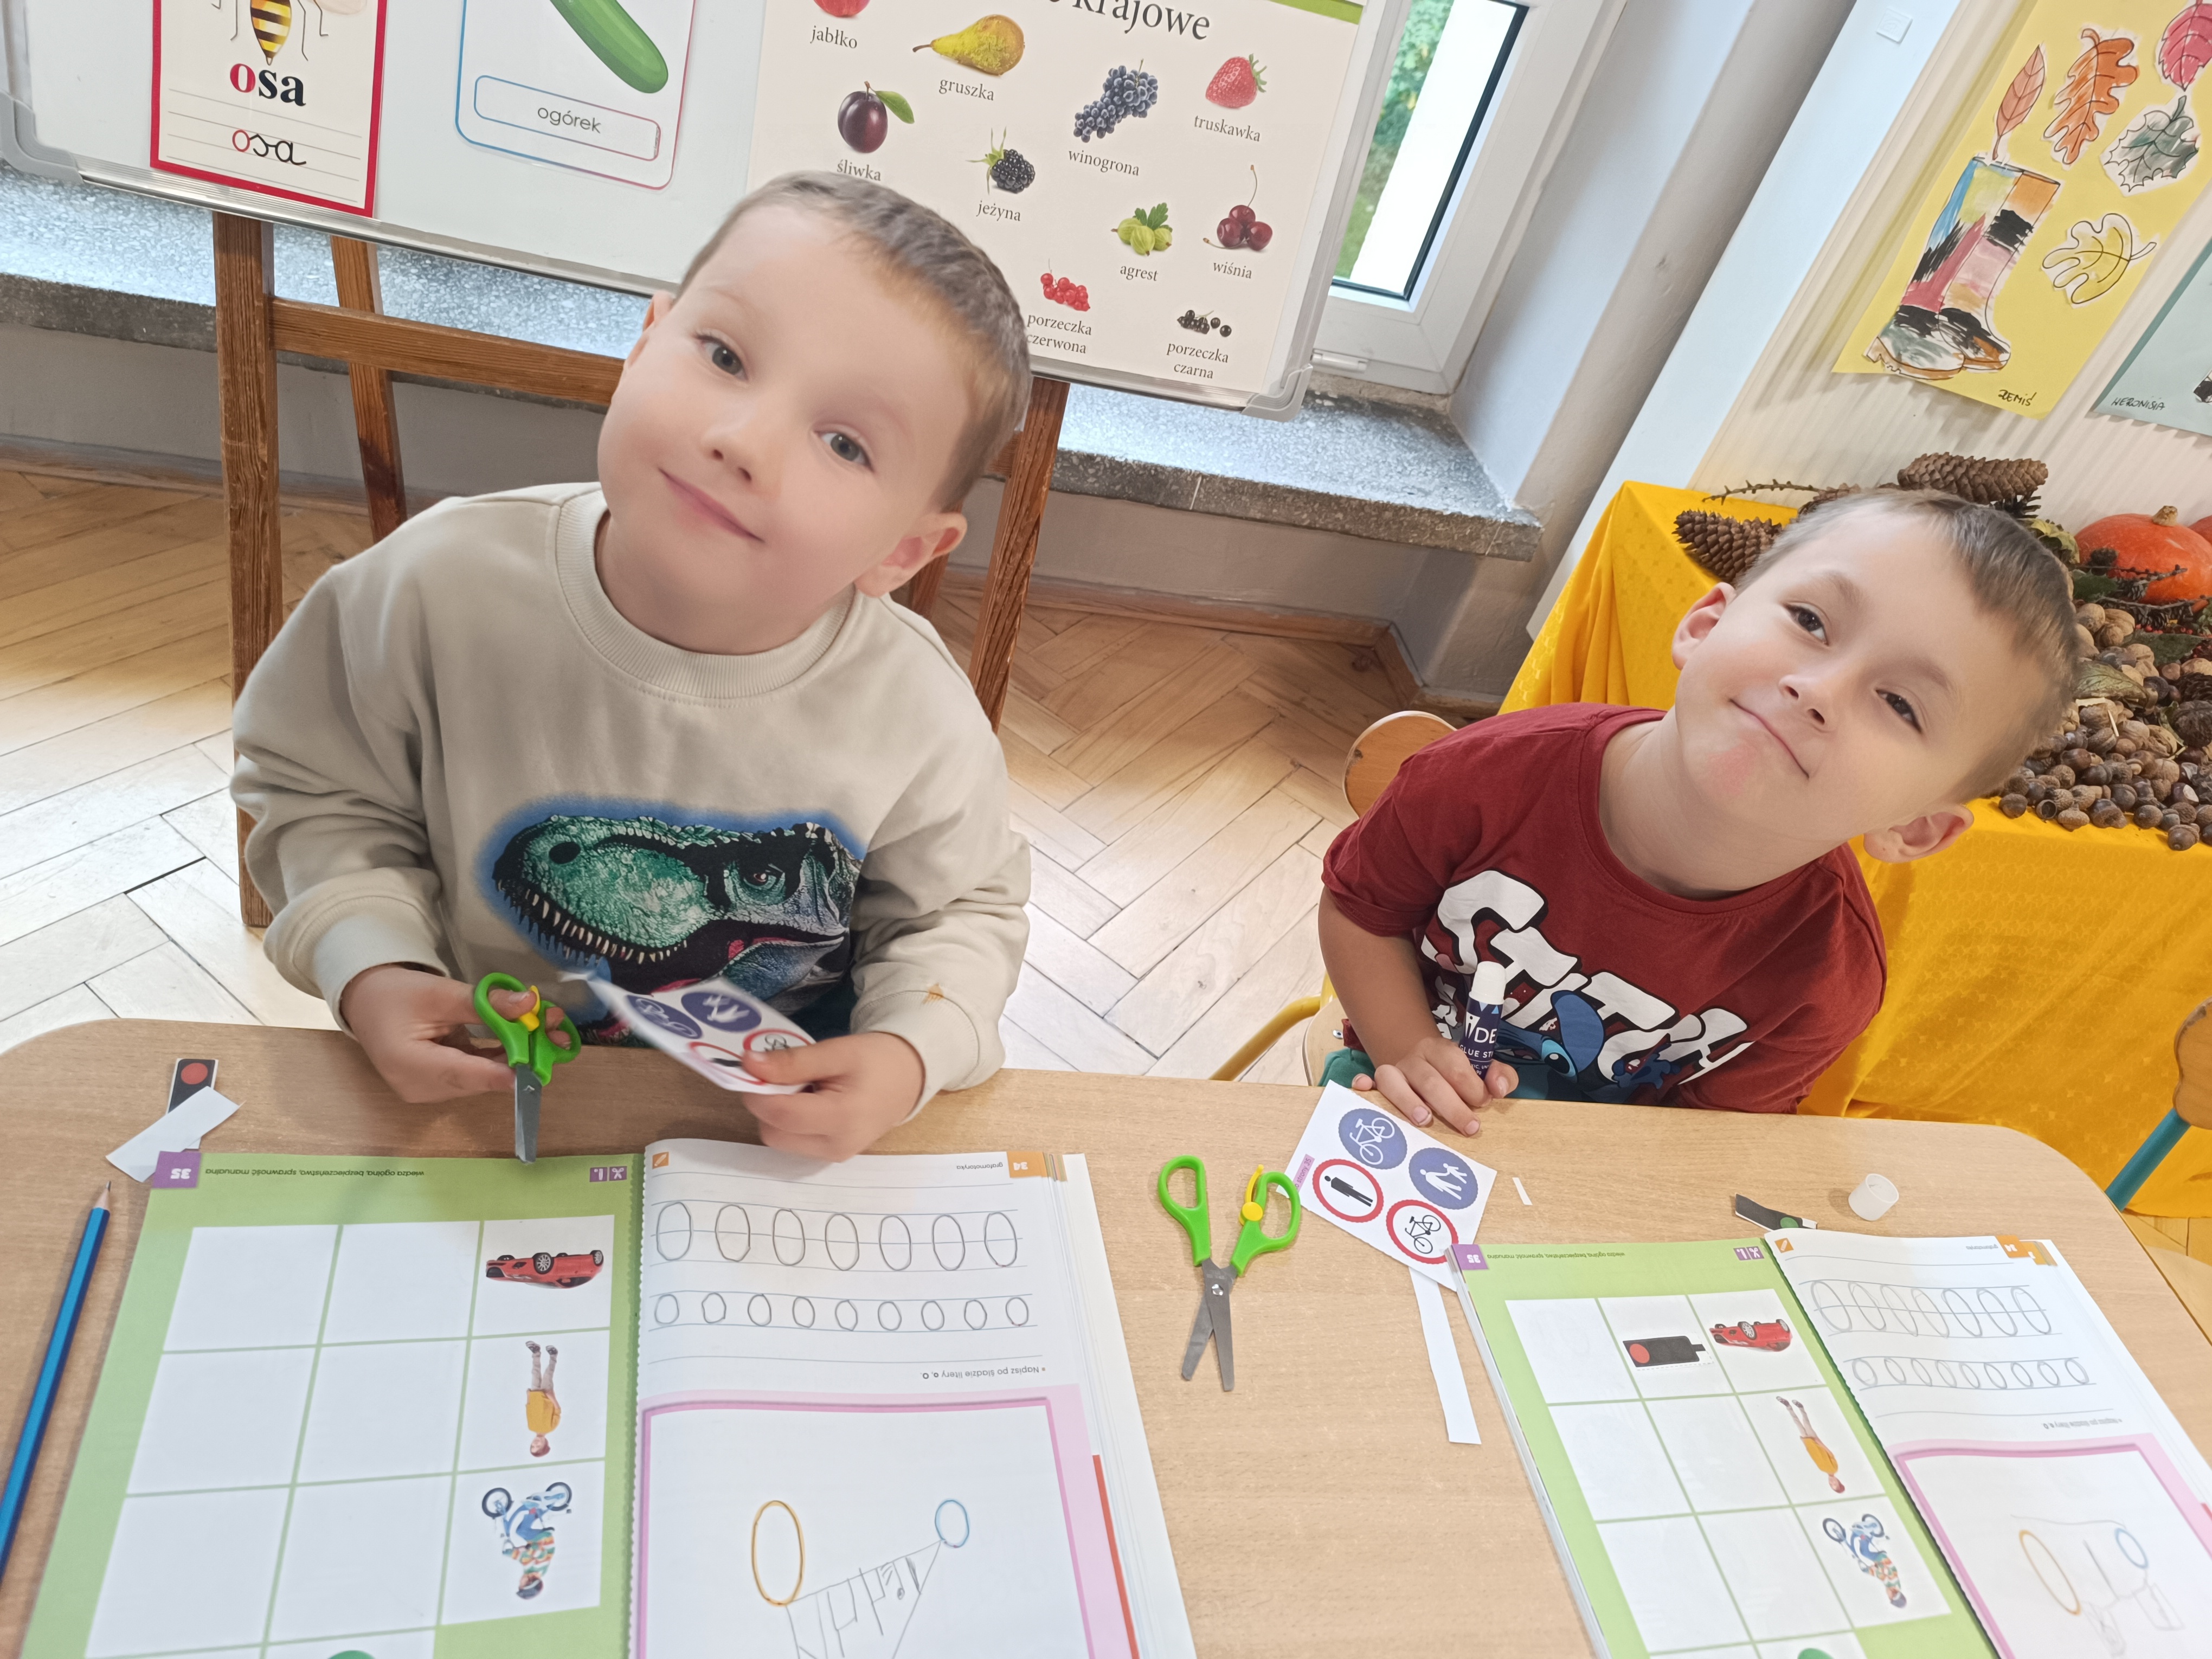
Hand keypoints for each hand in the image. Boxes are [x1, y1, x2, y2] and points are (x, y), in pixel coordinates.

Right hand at [340, 964, 572, 1103]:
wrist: (367, 1001)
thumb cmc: (395, 994)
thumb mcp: (438, 992)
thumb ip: (482, 1002)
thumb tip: (528, 1003)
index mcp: (408, 1065)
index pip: (461, 1073)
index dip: (500, 1073)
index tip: (534, 1069)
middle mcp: (419, 1086)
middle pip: (477, 1076)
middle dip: (519, 1055)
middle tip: (554, 1030)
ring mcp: (430, 1088)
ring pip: (482, 1075)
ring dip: (516, 1054)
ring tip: (549, 1029)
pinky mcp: (440, 1082)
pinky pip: (476, 1071)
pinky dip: (501, 1056)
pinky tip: (528, 1039)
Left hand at [740, 1032, 924, 1160]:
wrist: (911, 1078)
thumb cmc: (877, 1060)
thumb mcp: (837, 1051)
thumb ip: (793, 1061)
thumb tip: (748, 1063)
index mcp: (840, 1119)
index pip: (779, 1114)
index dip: (756, 1090)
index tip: (755, 1066)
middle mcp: (834, 1147)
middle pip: (773, 1132)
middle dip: (768, 1103)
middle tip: (786, 1075)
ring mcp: (833, 1156)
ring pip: (780, 1139)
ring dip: (779, 1113)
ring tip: (805, 1088)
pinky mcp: (832, 1156)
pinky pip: (794, 1141)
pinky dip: (792, 1121)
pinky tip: (811, 1101)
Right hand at [1349, 1034, 1516, 1134]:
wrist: (1415, 1053)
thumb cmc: (1453, 1070)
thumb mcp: (1479, 1066)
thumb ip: (1499, 1076)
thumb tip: (1499, 1089)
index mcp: (1442, 1051)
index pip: (1456, 1066)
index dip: (1471, 1086)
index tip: (1483, 1102)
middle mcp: (1415, 1059)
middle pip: (1430, 1080)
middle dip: (1451, 1105)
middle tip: (1470, 1127)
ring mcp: (1393, 1070)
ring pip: (1393, 1081)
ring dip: (1407, 1100)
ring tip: (1424, 1120)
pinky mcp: (1376, 1082)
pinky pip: (1366, 1081)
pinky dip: (1363, 1086)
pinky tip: (1363, 1089)